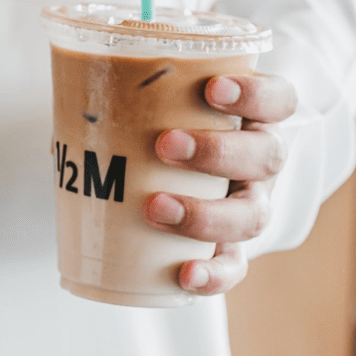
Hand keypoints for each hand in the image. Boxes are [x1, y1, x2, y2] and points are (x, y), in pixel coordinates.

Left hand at [144, 73, 297, 295]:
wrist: (160, 174)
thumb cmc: (155, 126)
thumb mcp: (148, 101)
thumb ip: (127, 88)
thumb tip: (79, 80)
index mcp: (250, 117)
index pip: (277, 99)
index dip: (255, 94)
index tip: (212, 88)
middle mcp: (258, 162)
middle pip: (266, 156)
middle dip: (218, 151)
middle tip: (166, 144)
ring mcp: (248, 206)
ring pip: (253, 215)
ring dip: (207, 213)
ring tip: (156, 206)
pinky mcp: (229, 248)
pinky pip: (233, 267)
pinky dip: (214, 274)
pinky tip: (186, 273)